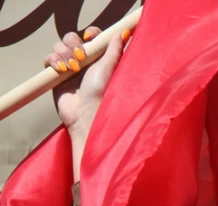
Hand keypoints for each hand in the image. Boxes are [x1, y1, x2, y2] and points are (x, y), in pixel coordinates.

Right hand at [45, 28, 128, 177]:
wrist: (84, 115)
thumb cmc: (100, 94)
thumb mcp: (109, 68)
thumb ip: (115, 49)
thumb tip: (124, 33)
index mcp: (97, 57)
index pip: (91, 35)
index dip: (89, 33)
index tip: (90, 38)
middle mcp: (82, 61)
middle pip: (71, 37)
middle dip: (73, 44)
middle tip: (80, 57)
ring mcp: (68, 67)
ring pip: (58, 46)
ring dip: (63, 53)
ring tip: (71, 69)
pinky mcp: (56, 75)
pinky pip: (48, 58)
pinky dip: (53, 60)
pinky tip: (60, 70)